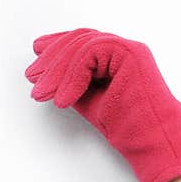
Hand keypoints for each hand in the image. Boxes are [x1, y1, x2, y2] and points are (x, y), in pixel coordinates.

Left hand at [25, 28, 180, 181]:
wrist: (148, 141)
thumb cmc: (124, 126)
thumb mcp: (86, 100)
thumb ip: (71, 82)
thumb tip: (44, 74)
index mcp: (115, 57)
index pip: (80, 41)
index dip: (55, 47)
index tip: (35, 62)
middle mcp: (122, 49)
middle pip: (78, 39)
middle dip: (51, 59)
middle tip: (32, 79)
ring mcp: (128, 49)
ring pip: (82, 45)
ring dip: (57, 70)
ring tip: (42, 94)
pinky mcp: (131, 54)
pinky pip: (91, 53)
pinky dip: (72, 76)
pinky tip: (63, 100)